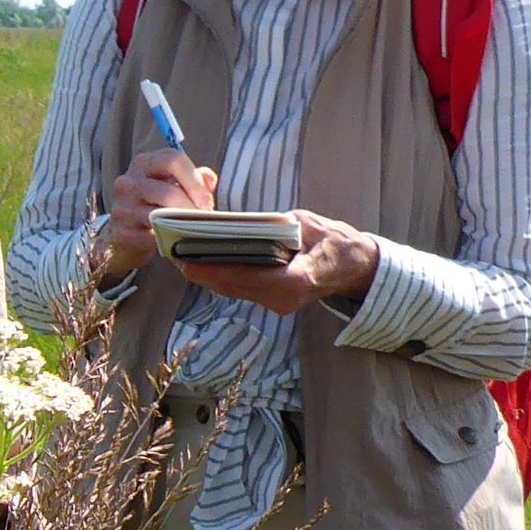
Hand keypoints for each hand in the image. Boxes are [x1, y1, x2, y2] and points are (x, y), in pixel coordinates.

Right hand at [97, 150, 217, 283]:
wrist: (124, 232)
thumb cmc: (154, 203)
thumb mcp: (171, 183)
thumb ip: (194, 177)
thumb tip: (209, 180)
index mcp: (144, 164)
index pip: (172, 160)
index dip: (194, 179)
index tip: (207, 199)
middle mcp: (128, 183)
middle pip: (167, 191)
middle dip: (191, 206)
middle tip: (205, 218)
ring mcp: (123, 209)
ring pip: (159, 215)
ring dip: (182, 223)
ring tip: (196, 228)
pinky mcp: (123, 233)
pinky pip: (152, 237)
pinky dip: (168, 239)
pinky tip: (178, 240)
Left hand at [173, 208, 379, 313]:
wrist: (356, 267)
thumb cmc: (335, 242)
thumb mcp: (309, 226)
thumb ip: (279, 226)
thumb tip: (248, 225)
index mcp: (294, 281)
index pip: (243, 277)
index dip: (212, 269)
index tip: (186, 261)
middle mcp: (282, 299)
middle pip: (232, 286)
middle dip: (202, 270)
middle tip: (174, 253)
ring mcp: (278, 304)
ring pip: (234, 290)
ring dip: (208, 275)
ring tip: (182, 256)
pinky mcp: (275, 302)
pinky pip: (242, 290)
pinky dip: (223, 276)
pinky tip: (205, 262)